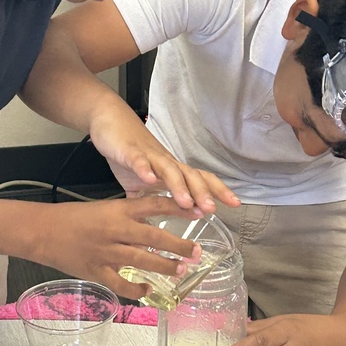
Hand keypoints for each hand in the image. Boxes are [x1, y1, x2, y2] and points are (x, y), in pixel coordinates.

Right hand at [32, 195, 209, 299]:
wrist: (43, 231)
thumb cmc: (74, 217)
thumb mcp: (104, 208)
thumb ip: (129, 216)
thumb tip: (155, 222)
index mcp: (118, 210)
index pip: (154, 205)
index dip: (179, 208)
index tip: (199, 211)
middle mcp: (115, 230)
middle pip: (154, 237)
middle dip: (179, 245)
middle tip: (197, 251)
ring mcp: (106, 252)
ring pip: (143, 261)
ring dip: (165, 267)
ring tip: (182, 270)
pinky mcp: (96, 271)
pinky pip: (121, 284)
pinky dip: (136, 288)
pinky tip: (147, 289)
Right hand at [88, 110, 239, 212]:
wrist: (109, 120)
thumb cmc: (128, 151)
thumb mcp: (139, 182)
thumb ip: (148, 201)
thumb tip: (149, 225)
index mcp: (170, 170)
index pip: (199, 180)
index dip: (217, 191)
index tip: (236, 204)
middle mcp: (164, 162)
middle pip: (189, 175)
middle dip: (202, 192)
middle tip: (211, 210)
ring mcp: (148, 155)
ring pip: (168, 170)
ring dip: (178, 186)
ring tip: (185, 202)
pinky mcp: (128, 151)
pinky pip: (138, 160)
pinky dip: (144, 169)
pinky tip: (148, 179)